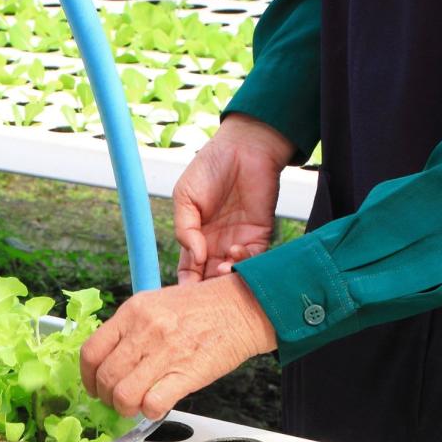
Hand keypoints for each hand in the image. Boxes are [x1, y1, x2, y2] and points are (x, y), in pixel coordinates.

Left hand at [80, 273, 276, 419]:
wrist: (244, 307)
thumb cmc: (202, 308)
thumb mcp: (156, 304)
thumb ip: (129, 329)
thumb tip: (109, 360)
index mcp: (133, 311)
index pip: (91, 352)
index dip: (87, 377)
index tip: (94, 386)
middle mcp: (144, 330)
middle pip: (105, 378)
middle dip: (107, 397)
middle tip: (118, 399)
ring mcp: (165, 352)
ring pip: (123, 395)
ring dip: (126, 408)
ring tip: (136, 405)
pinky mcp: (186, 374)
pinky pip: (152, 404)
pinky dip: (150, 411)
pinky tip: (157, 404)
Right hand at [174, 114, 295, 283]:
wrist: (244, 146)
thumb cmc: (210, 167)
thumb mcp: (184, 197)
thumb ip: (184, 229)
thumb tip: (195, 257)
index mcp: (195, 237)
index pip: (189, 271)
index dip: (186, 285)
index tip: (181, 295)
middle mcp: (216, 244)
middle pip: (210, 278)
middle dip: (206, 287)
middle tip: (203, 288)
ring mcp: (238, 240)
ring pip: (232, 272)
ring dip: (225, 277)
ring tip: (220, 270)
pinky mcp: (260, 234)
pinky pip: (254, 259)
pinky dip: (244, 263)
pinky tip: (234, 253)